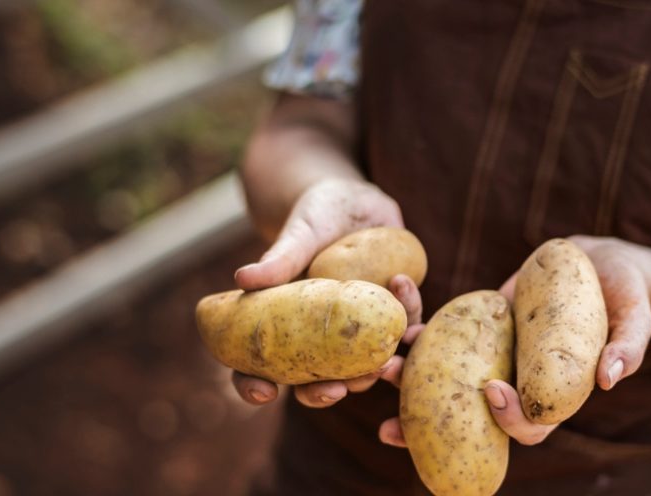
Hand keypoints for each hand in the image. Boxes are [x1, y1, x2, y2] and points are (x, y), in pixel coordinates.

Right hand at [229, 178, 424, 406]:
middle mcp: (321, 337)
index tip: (264, 392)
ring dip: (379, 368)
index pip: (261, 368)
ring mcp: (359, 331)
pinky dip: (408, 310)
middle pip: (316, 381)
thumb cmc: (317, 217)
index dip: (255, 386)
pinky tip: (403, 282)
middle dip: (326, 391)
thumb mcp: (301, 234)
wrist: (358, 202)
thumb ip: (280, 258)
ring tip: (388, 356)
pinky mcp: (391, 315)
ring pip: (366, 366)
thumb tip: (242, 278)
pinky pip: (404, 324)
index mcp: (286, 325)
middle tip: (338, 389)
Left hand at [378, 235, 650, 446]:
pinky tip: (398, 304)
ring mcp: (491, 357)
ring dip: (409, 378)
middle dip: (430, 426)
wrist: (598, 262)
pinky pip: (441, 336)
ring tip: (383, 365)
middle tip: (391, 426)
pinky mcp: (476, 328)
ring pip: (444, 380)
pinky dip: (417, 327)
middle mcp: (517, 383)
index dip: (507, 419)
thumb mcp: (636, 315)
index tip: (492, 390)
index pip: (527, 427)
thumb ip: (629, 346)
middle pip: (470, 418)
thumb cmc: (625, 293)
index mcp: (554, 394)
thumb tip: (612, 378)